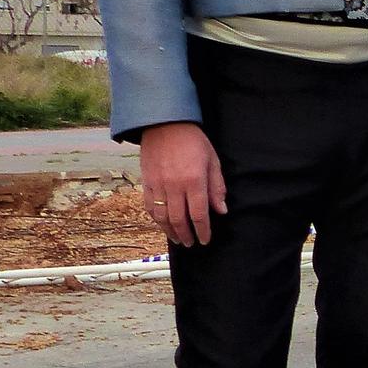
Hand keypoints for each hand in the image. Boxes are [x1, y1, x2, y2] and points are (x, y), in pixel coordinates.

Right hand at [139, 121, 225, 246]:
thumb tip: (221, 210)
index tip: (205, 240)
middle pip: (179, 220)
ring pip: (162, 217)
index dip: (203, 230)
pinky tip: (163, 225)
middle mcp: (174, 186)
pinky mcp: (146, 182)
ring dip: (171, 231)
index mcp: (193, 181)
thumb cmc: (192, 140)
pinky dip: (156, 220)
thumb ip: (217, 187)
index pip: (199, 214)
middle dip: (187, 235)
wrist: (164, 124)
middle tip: (192, 243)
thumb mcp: (212, 161)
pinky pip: (149, 207)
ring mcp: (158, 185)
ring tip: (179, 239)